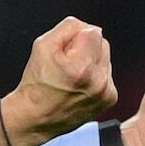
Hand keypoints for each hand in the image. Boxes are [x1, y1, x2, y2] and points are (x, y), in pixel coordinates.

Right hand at [0, 17, 116, 145]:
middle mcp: (97, 81)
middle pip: (102, 43)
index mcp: (81, 67)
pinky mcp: (109, 99)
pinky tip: (79, 84)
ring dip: (91, 61)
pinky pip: (106, 73)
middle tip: (66, 62)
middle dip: (85, 47)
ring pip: (105, 58)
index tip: (64, 50)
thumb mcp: (42, 45)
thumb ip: (69, 27)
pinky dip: (95, 75)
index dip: (75, 36)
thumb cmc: (36, 83)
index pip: (92, 31)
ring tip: (72, 75)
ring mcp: (105, 92)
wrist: (35, 118)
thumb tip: (87, 28)